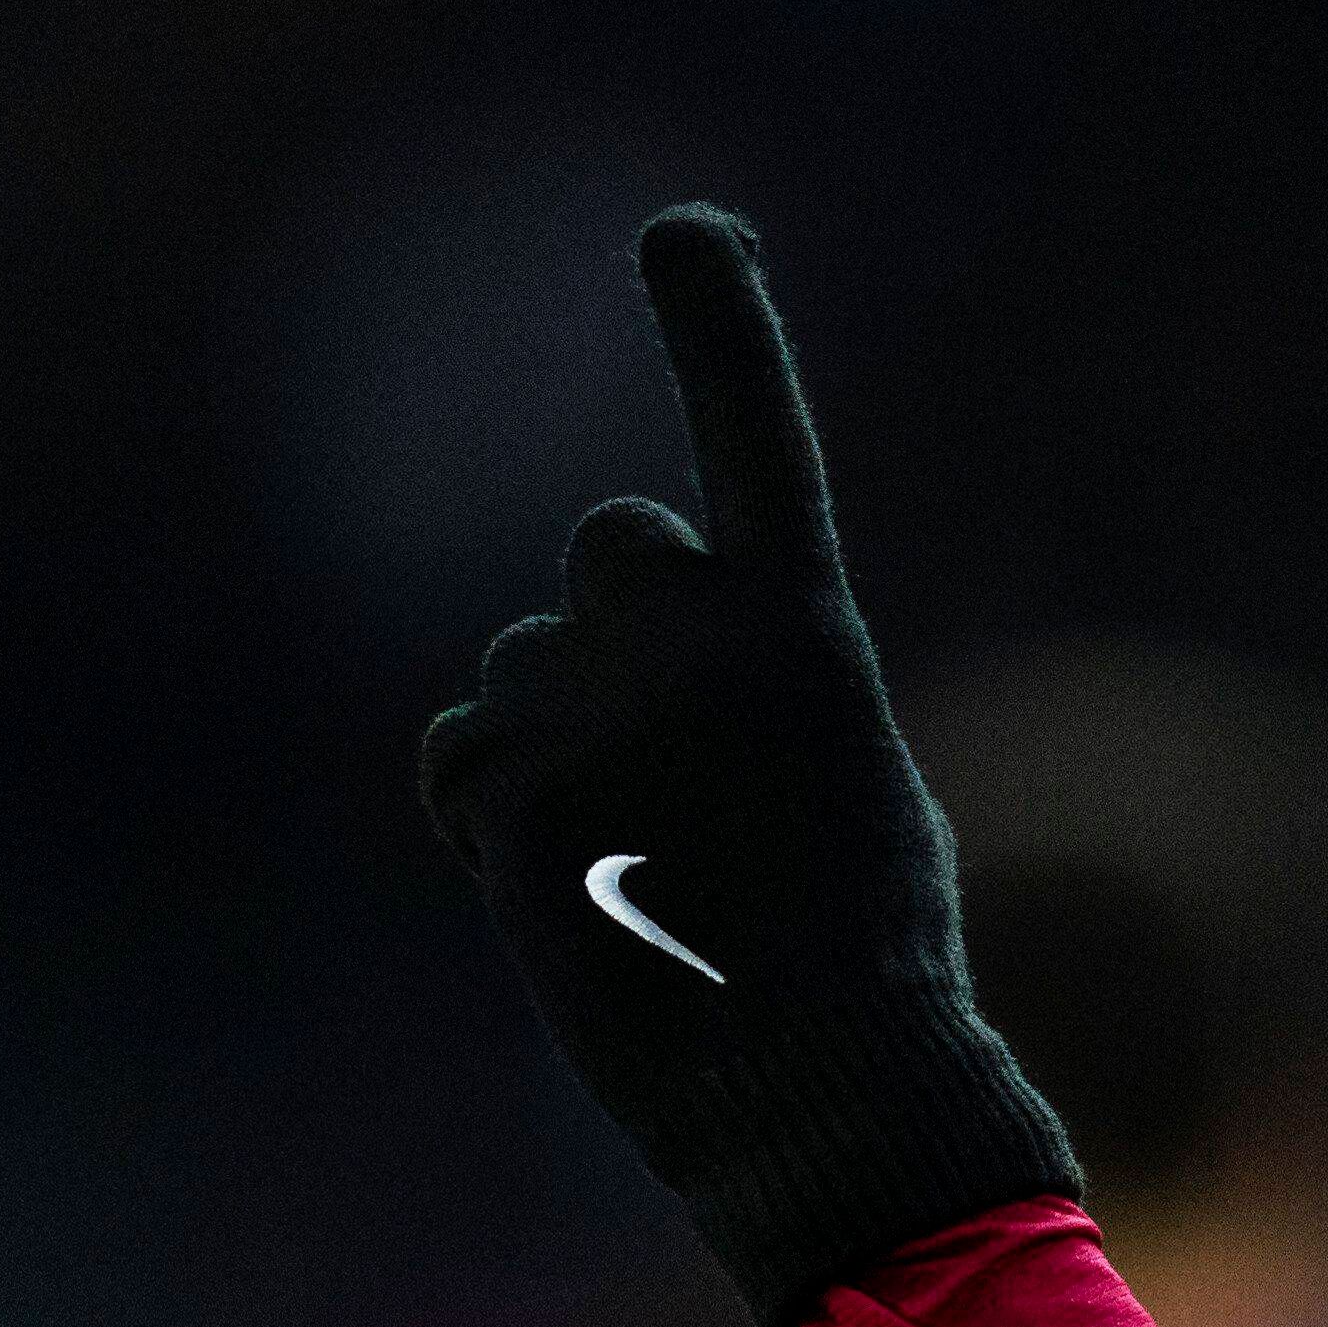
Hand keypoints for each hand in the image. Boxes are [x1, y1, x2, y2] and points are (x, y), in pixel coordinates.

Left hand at [419, 209, 1073, 1326]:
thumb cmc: (868, 967)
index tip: (681, 229)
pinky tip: (571, 897)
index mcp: (807, 631)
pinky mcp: (506, 794)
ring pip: (522, 669)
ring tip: (640, 872)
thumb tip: (663, 678)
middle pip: (609, 550)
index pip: (754, 435)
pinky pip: (458, 759)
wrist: (820, 1098)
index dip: (716, 320)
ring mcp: (588, 709)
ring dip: (557, 745)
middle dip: (617, 624)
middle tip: (663, 748)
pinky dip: (494, 817)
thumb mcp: (857, 788)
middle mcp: (691, 638)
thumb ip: (762, 690)